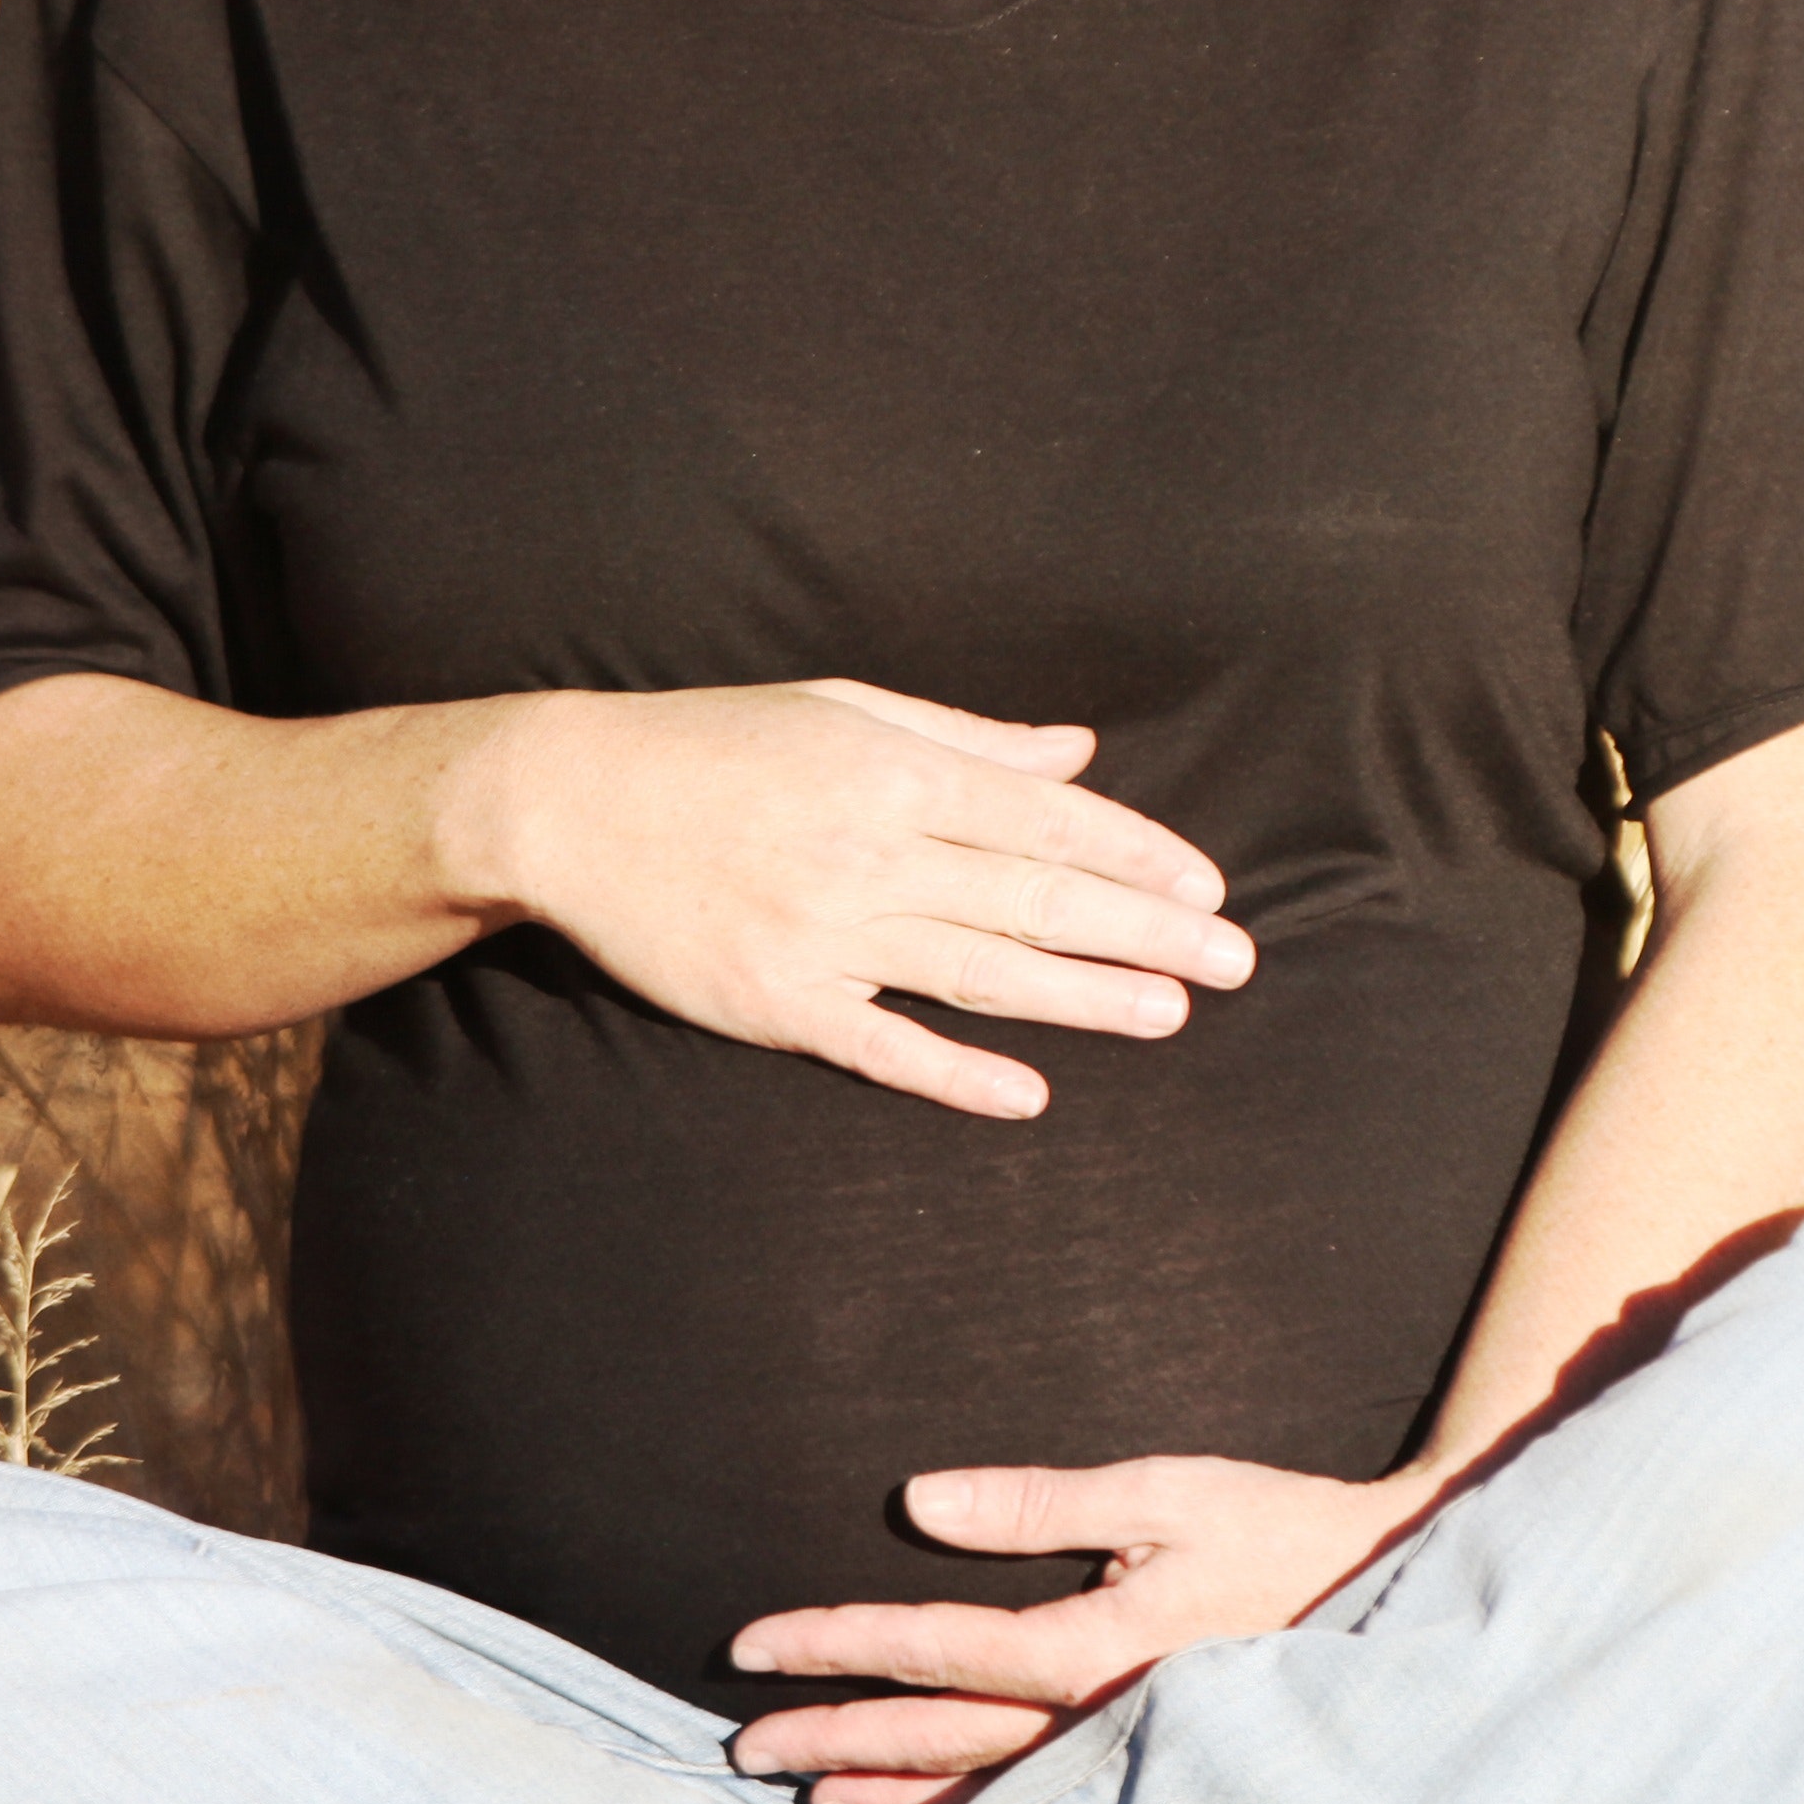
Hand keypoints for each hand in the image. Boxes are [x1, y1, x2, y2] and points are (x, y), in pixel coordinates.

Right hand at [455, 679, 1245, 1114]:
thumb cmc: (716, 743)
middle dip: (1147, 933)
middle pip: (1037, 898)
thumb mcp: (845, 710)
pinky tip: (1030, 1094)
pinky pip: (884, 1045)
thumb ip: (971, 740)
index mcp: (897, 771)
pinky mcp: (774, 1001)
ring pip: (981, 972)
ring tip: (1170, 1015)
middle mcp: (874, 851)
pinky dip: (958, 1073)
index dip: (1137, 856)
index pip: (1049, 820)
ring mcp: (825, 933)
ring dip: (1085, 999)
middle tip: (1236, 964)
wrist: (567, 802)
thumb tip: (1077, 753)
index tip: (1206, 890)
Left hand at [723, 1454, 1457, 1803]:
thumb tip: (921, 1502)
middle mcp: (1088, 1718)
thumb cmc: (1276, 1527)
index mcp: (1083, 1646)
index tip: (753, 1645)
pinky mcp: (1140, 1766)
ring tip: (813, 1795)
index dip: (832, 1646)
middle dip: (829, 1735)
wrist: (1386, 1589)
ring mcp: (1115, 1754)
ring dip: (885, 1790)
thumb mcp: (1163, 1490)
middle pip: (930, 1737)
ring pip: (975, 1789)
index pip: (926, 1650)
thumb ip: (1039, 1502)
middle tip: (744, 1745)